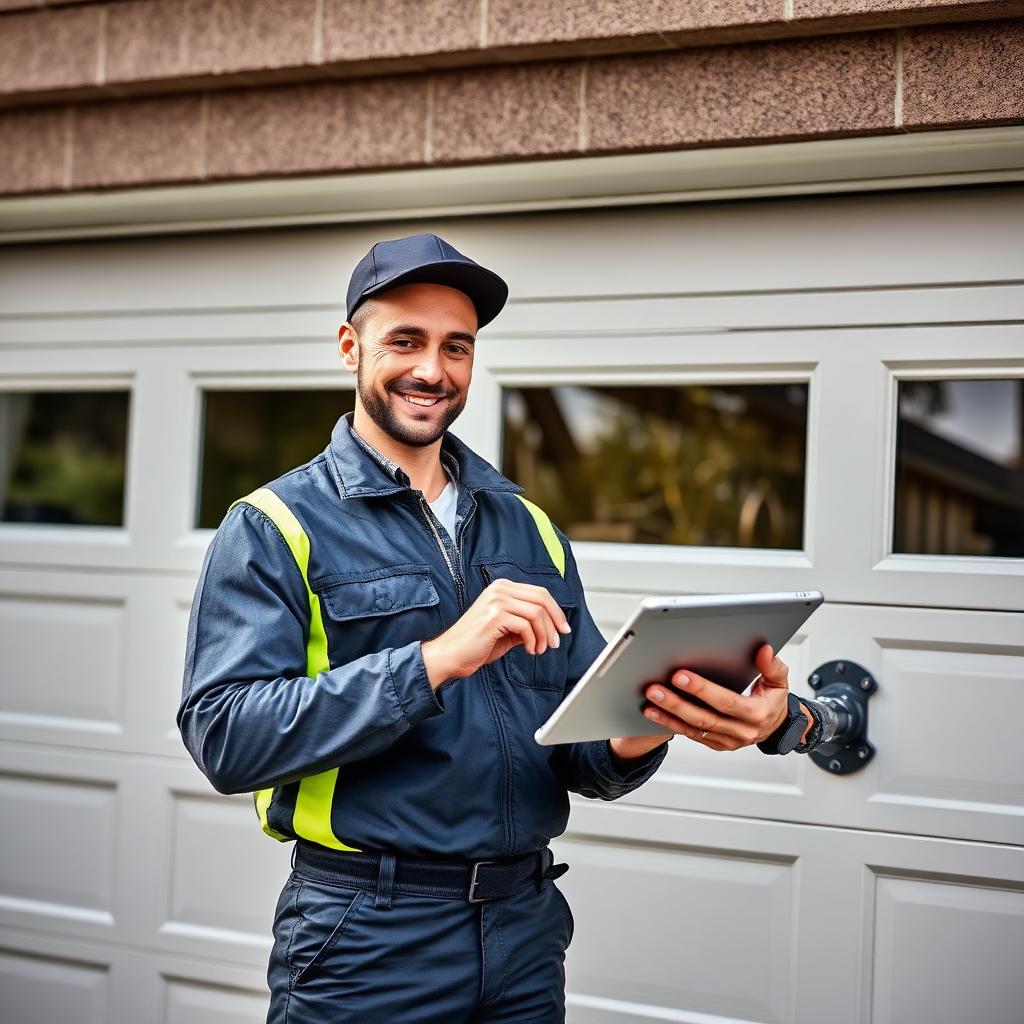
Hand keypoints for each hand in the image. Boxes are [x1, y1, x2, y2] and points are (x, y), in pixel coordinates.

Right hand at [421, 578, 571, 688]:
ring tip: (539, 650)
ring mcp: (496, 601)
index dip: (556, 611)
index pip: (539, 593)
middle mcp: (499, 589)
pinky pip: (526, 626)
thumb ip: (526, 623)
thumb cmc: (476, 644)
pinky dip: (533, 641)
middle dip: (554, 622)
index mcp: (502, 588)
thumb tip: (552, 626)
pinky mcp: (494, 616)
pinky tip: (529, 650)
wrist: (450, 655)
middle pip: (542, 599)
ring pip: (536, 613)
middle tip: (555, 642)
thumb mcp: (507, 630)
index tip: (563, 629)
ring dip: (544, 635)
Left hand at [609, 644, 792, 760]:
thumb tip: (764, 650)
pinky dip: (671, 724)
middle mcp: (741, 731)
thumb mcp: (779, 681)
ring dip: (668, 715)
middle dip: (676, 703)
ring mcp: (727, 740)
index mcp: (756, 713)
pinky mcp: (716, 743)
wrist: (775, 725)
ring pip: (693, 728)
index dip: (701, 689)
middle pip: (703, 717)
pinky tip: (654, 712)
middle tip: (654, 688)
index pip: (725, 701)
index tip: (679, 675)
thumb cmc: (772, 699)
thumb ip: (771, 666)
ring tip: (649, 700)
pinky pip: (691, 735)